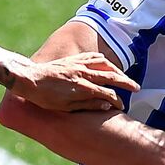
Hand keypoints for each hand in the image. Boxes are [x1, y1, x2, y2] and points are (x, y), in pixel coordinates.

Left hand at [9, 53, 138, 111]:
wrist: (28, 79)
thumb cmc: (44, 97)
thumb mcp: (65, 107)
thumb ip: (88, 105)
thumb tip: (107, 106)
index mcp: (82, 88)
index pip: (108, 94)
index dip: (117, 101)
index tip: (122, 106)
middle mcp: (83, 74)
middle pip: (111, 76)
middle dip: (126, 82)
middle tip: (136, 88)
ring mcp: (78, 65)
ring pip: (104, 64)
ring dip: (117, 70)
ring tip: (124, 77)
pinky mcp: (72, 60)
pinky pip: (93, 57)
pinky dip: (104, 61)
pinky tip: (106, 64)